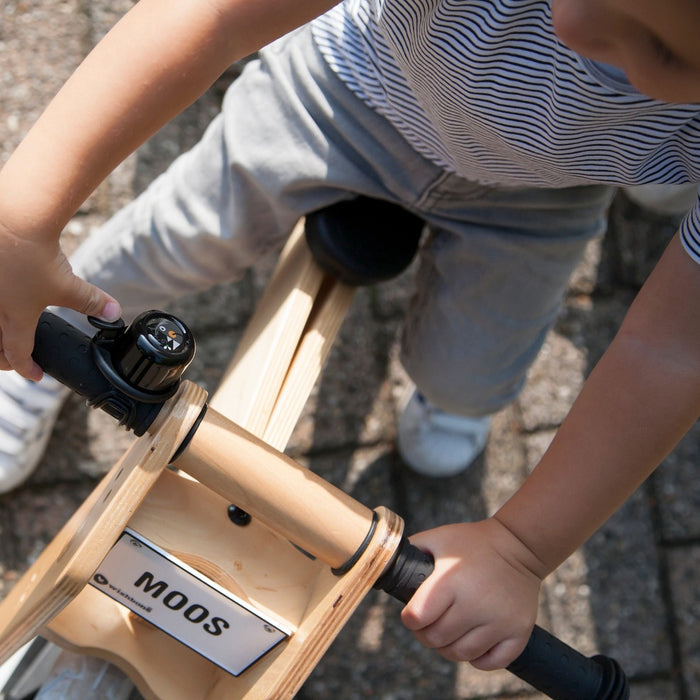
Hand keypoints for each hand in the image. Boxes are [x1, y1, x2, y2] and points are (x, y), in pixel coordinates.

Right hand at [0, 224, 119, 379]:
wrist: (13, 220)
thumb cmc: (35, 255)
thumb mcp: (68, 285)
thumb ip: (91, 301)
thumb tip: (113, 313)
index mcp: (14, 318)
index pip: (17, 353)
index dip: (27, 368)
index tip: (36, 374)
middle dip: (2, 358)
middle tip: (13, 361)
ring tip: (4, 337)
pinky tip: (4, 301)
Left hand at [401, 518, 543, 669]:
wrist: (518, 546)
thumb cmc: (473, 542)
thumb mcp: (439, 537)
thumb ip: (412, 551)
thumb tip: (385, 565)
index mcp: (451, 580)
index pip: (417, 618)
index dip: (409, 618)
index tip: (413, 612)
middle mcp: (475, 604)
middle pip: (436, 639)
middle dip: (425, 633)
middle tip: (429, 622)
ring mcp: (499, 621)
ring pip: (460, 654)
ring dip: (448, 647)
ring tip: (449, 629)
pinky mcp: (517, 632)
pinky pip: (490, 663)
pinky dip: (477, 658)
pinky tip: (473, 640)